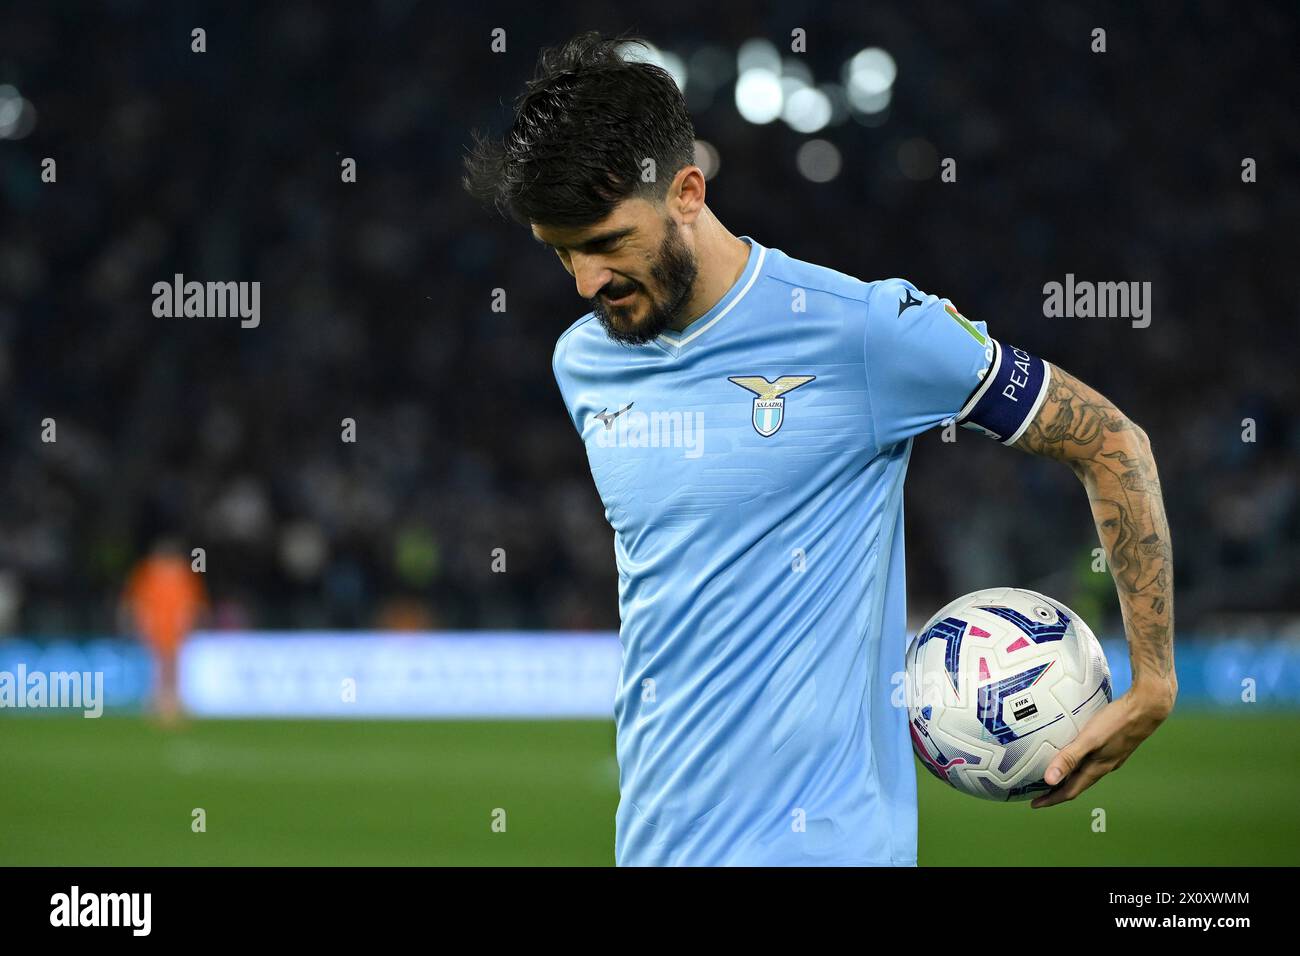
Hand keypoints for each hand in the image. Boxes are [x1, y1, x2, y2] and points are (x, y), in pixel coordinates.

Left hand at [1030, 683, 1173, 808]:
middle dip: (1057, 789)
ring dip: (1068, 775)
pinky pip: (1091, 758)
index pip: (1071, 791)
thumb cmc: (1118, 722)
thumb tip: (1049, 779)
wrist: (1147, 708)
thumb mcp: (1090, 739)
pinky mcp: (1113, 744)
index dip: (1052, 799)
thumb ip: (1069, 757)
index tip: (1035, 804)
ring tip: (1052, 772)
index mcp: (1097, 768)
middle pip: (1077, 784)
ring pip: (1085, 771)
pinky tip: (1073, 750)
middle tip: (1038, 791)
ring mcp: (1110, 755)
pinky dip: (1077, 760)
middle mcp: (1104, 765)